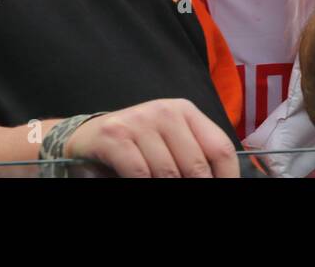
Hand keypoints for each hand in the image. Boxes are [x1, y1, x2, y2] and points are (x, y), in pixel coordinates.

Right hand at [65, 98, 239, 177]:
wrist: (88, 137)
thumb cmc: (137, 144)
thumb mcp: (170, 142)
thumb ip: (193, 156)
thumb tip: (218, 180)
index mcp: (186, 112)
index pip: (219, 147)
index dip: (226, 177)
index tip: (226, 191)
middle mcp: (166, 111)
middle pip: (196, 164)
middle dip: (197, 187)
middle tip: (197, 203)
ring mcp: (139, 121)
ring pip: (168, 173)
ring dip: (167, 189)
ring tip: (165, 192)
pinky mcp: (115, 136)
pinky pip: (140, 173)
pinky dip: (143, 186)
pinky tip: (142, 187)